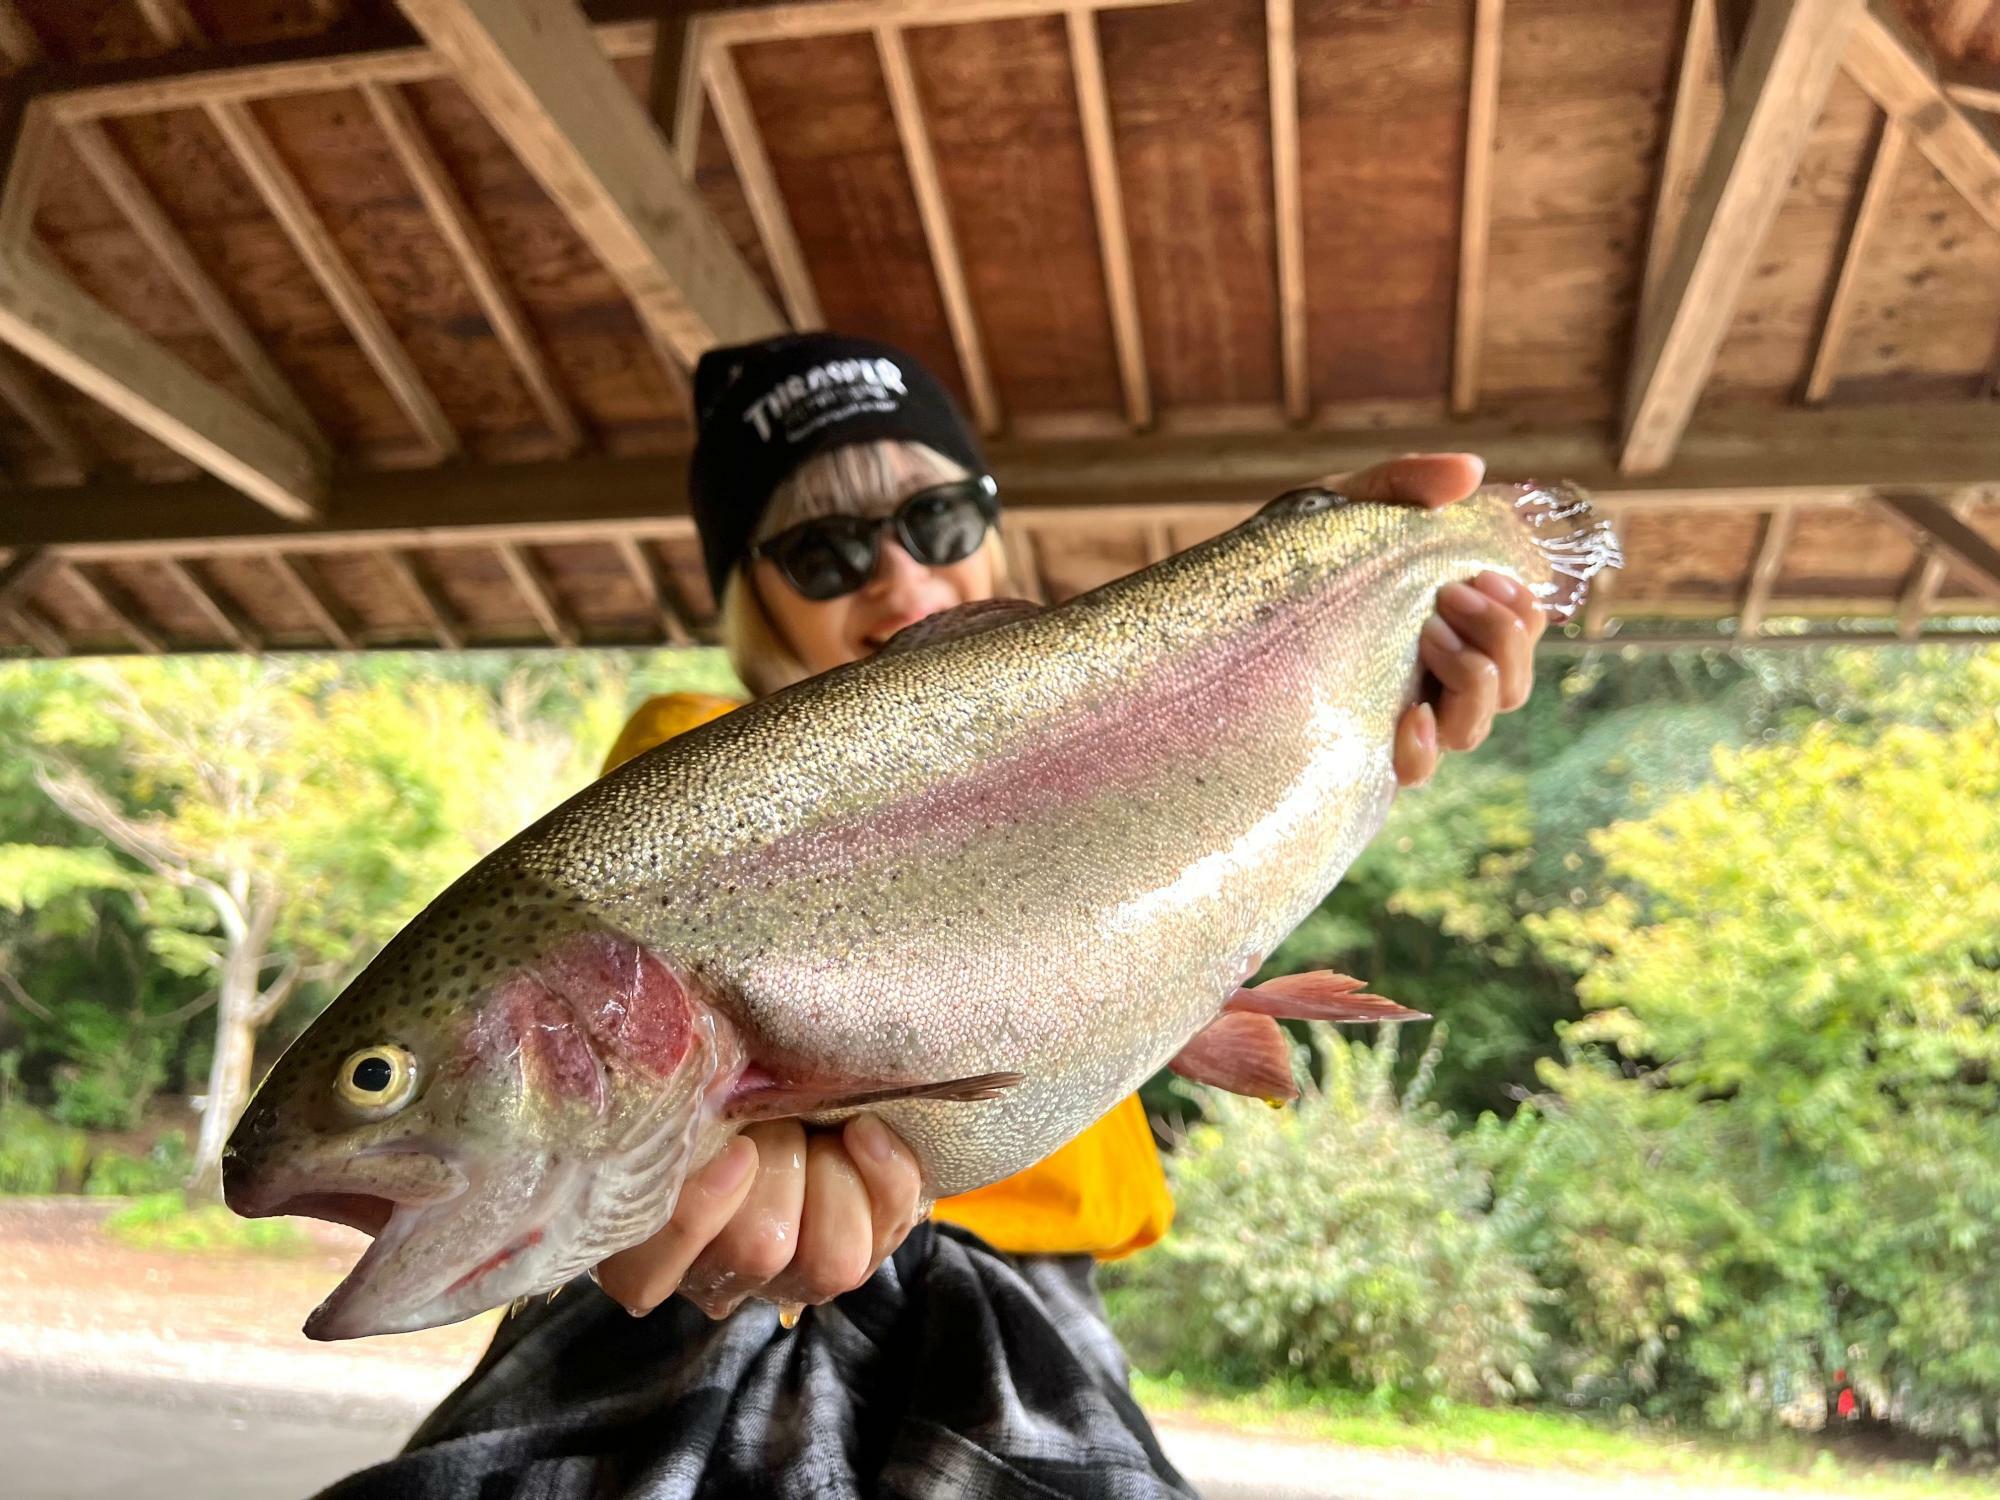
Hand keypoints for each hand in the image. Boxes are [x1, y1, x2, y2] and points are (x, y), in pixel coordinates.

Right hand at [592, 1114, 923, 1319]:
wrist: (788, 1082)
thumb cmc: (712, 1084)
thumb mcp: (682, 1089)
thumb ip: (676, 1096)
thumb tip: (700, 1078)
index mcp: (655, 1242)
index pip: (646, 1277)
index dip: (695, 1216)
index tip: (735, 1148)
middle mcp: (726, 1271)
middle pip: (756, 1251)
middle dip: (778, 1166)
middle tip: (773, 1121)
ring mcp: (801, 1272)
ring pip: (829, 1261)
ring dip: (830, 1177)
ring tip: (817, 1132)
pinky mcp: (868, 1247)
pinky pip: (889, 1223)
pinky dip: (886, 1170)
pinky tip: (865, 1129)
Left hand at [1322, 453, 1546, 787]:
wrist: (1222, 600)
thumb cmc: (1298, 551)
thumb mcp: (1348, 503)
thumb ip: (1407, 481)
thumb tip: (1472, 471)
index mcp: (1449, 622)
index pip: (1521, 633)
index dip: (1523, 611)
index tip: (1486, 575)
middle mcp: (1434, 676)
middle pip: (1512, 687)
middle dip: (1501, 639)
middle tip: (1449, 597)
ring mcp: (1402, 716)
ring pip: (1476, 729)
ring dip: (1472, 679)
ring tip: (1427, 635)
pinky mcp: (1363, 751)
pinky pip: (1419, 772)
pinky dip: (1425, 749)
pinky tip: (1409, 718)